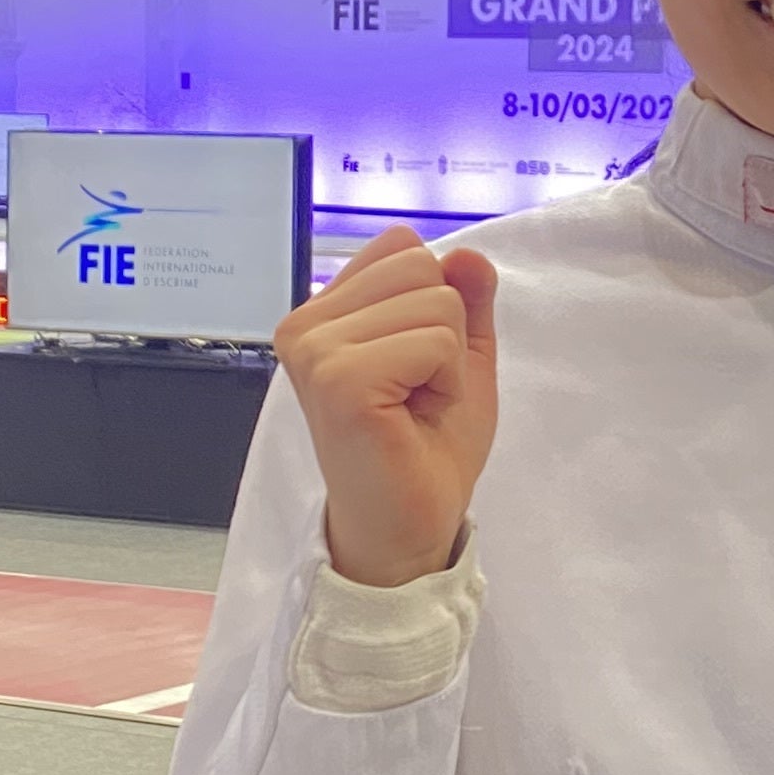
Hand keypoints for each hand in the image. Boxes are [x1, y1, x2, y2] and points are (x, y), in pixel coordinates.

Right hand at [275, 224, 497, 590]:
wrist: (409, 528)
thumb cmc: (426, 447)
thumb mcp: (459, 356)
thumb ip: (464, 299)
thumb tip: (467, 253)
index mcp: (321, 313)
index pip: (401, 246)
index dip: (434, 302)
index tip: (414, 364)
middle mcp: (305, 325)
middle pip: (420, 264)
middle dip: (444, 330)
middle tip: (418, 391)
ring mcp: (316, 351)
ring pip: (435, 299)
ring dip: (448, 360)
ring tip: (414, 406)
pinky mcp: (339, 380)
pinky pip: (435, 340)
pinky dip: (446, 379)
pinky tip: (413, 416)